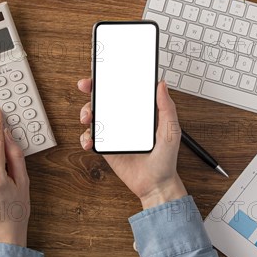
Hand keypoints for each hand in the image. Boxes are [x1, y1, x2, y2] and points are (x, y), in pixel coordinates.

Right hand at [78, 79, 186, 209]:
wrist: (156, 185)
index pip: (122, 89)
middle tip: (85, 86)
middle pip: (102, 99)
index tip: (103, 71)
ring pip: (93, 116)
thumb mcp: (171, 130)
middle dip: (91, 89)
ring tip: (88, 118)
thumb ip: (166, 108)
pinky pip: (90, 138)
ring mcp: (112, 132)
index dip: (110, 79)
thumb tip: (162, 85)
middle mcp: (123, 119)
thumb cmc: (165, 158)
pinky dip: (85, 137)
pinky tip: (89, 141)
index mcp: (138, 111)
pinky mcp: (105, 147)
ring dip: (86, 112)